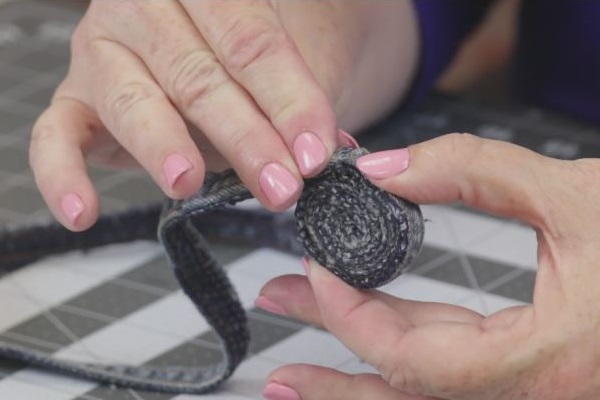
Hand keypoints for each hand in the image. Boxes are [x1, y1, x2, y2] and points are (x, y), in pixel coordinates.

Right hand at [29, 0, 417, 230]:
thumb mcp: (277, 74)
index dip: (288, 100)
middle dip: (243, 137)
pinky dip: (62, 175)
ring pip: (131, 99)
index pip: (251, 42)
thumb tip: (324, 150)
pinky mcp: (72, 101)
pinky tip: (83, 212)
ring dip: (162, 145)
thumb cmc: (246, 63)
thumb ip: (298, 102)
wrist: (208, 54)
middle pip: (196, 75)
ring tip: (187, 182)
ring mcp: (102, 53)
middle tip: (280, 187)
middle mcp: (144, 9)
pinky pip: (54, 137)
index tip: (316, 153)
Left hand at [258, 133, 599, 399]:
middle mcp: (536, 396)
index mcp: (549, 364)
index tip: (317, 268)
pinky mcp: (529, 378)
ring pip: (424, 399)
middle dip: (334, 376)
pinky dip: (401, 364)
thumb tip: (382, 169)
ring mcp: (531, 395)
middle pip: (407, 397)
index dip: (353, 317)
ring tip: (294, 369)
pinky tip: (370, 348)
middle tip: (276, 358)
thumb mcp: (569, 194)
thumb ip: (468, 173)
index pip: (418, 363)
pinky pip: (450, 380)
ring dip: (355, 382)